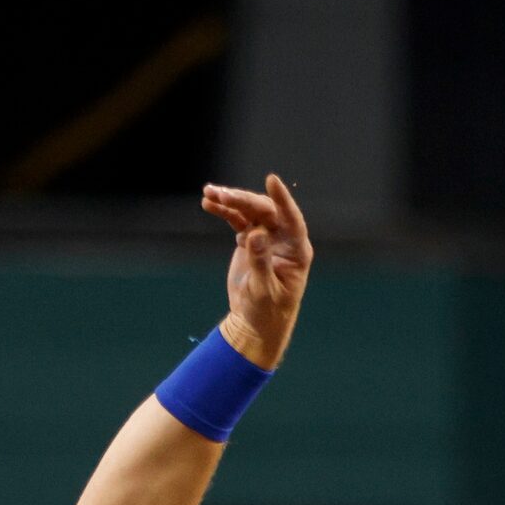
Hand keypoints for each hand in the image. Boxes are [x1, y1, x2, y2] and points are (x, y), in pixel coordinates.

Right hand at [201, 173, 312, 370]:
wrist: (254, 323)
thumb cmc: (266, 312)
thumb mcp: (263, 291)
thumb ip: (260, 262)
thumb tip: (255, 234)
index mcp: (296, 252)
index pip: (292, 219)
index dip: (283, 199)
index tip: (271, 180)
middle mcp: (283, 240)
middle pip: (265, 211)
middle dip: (243, 200)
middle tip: (222, 195)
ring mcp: (266, 238)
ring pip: (250, 211)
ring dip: (230, 201)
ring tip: (209, 193)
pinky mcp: (250, 240)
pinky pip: (237, 220)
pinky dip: (223, 211)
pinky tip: (208, 203)